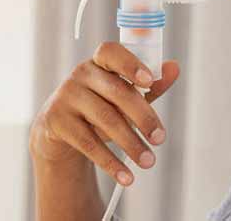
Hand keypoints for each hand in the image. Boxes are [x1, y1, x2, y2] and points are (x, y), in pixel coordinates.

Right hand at [29, 42, 179, 185]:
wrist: (59, 130)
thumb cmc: (99, 106)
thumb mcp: (123, 95)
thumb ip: (150, 84)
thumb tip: (174, 68)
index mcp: (99, 62)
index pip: (111, 53)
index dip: (130, 64)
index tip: (149, 81)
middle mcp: (81, 74)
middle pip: (116, 92)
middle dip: (143, 116)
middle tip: (160, 139)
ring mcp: (66, 97)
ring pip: (105, 119)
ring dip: (131, 143)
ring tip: (149, 161)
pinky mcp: (56, 121)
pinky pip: (88, 143)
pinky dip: (110, 162)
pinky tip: (126, 176)